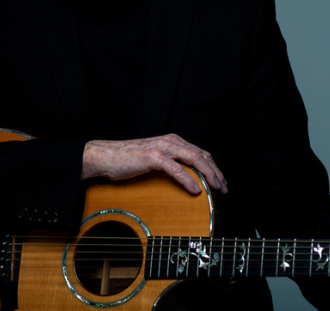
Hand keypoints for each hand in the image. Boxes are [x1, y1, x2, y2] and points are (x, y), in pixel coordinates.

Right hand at [81, 133, 227, 194]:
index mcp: (171, 140)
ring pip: (193, 159)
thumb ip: (170, 163)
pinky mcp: (154, 157)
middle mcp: (170, 140)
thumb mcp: (154, 160)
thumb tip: (187, 178)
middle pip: (201, 155)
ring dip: (208, 175)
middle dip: (216, 172)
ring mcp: (162, 147)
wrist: (106, 156)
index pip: (200, 152)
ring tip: (215, 188)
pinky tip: (196, 190)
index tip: (220, 182)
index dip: (213, 167)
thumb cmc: (127, 160)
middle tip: (223, 188)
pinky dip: (188, 179)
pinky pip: (176, 168)